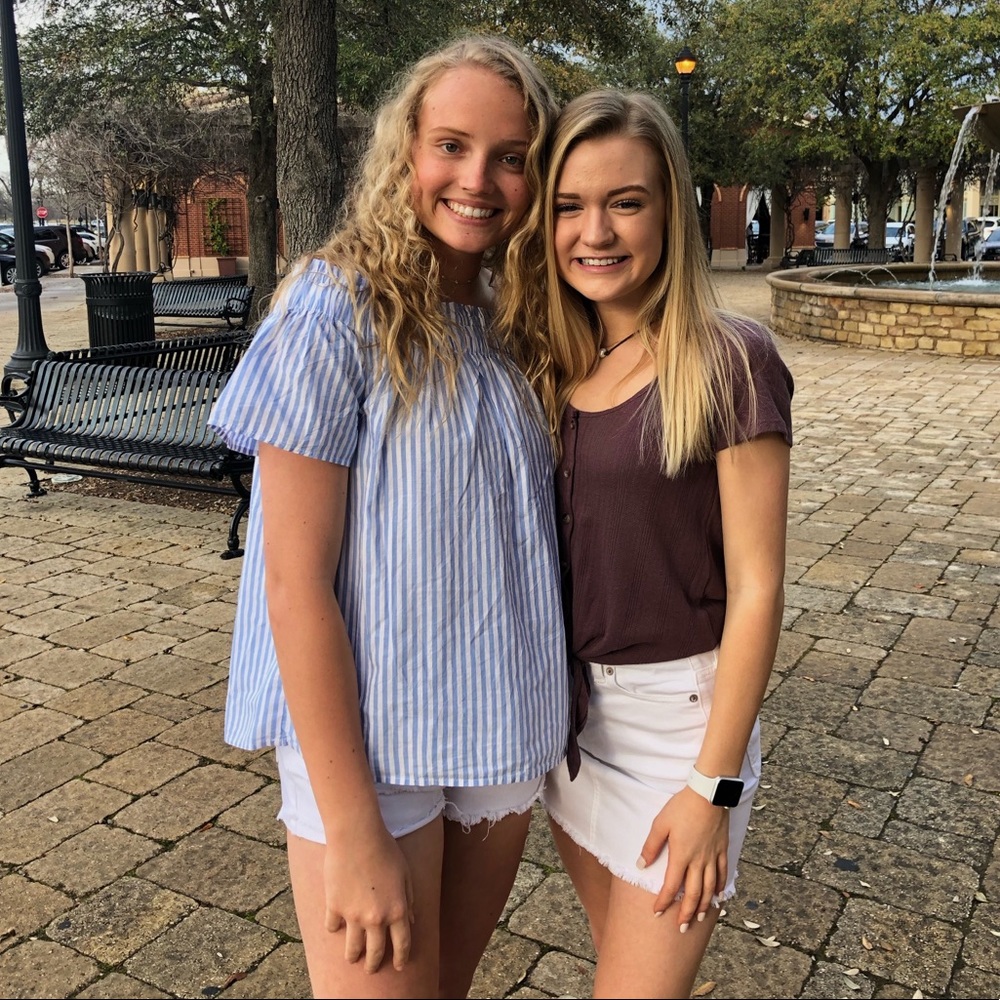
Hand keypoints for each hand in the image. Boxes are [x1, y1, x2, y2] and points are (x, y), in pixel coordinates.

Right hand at [323, 824, 414, 972]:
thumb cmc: (385, 849)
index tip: (400, 966)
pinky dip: (334, 929)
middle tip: (371, 969)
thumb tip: (411, 920)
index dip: (402, 957)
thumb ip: (409, 898)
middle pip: (376, 952)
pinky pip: (333, 927)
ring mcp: (353, 915)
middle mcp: (376, 918)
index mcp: (397, 910)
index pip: (402, 943)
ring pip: (352, 948)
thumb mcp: (405, 873)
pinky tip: (335, 928)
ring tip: (352, 958)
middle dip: (374, 964)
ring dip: (353, 956)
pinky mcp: (334, 907)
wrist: (357, 835)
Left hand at [637, 786, 729, 929]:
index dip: (663, 901)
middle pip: (693, 893)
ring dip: (704, 905)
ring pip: (710, 888)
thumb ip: (651, 846)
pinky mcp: (722, 849)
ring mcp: (712, 856)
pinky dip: (721, 888)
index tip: (657, 912)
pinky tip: (719, 896)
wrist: (708, 794)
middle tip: (682, 928)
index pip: (671, 886)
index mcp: (681, 856)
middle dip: (686, 913)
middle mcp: (698, 861)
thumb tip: (641, 865)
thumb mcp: (660, 824)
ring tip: (699, 918)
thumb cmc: (682, 807)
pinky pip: (723, 873)